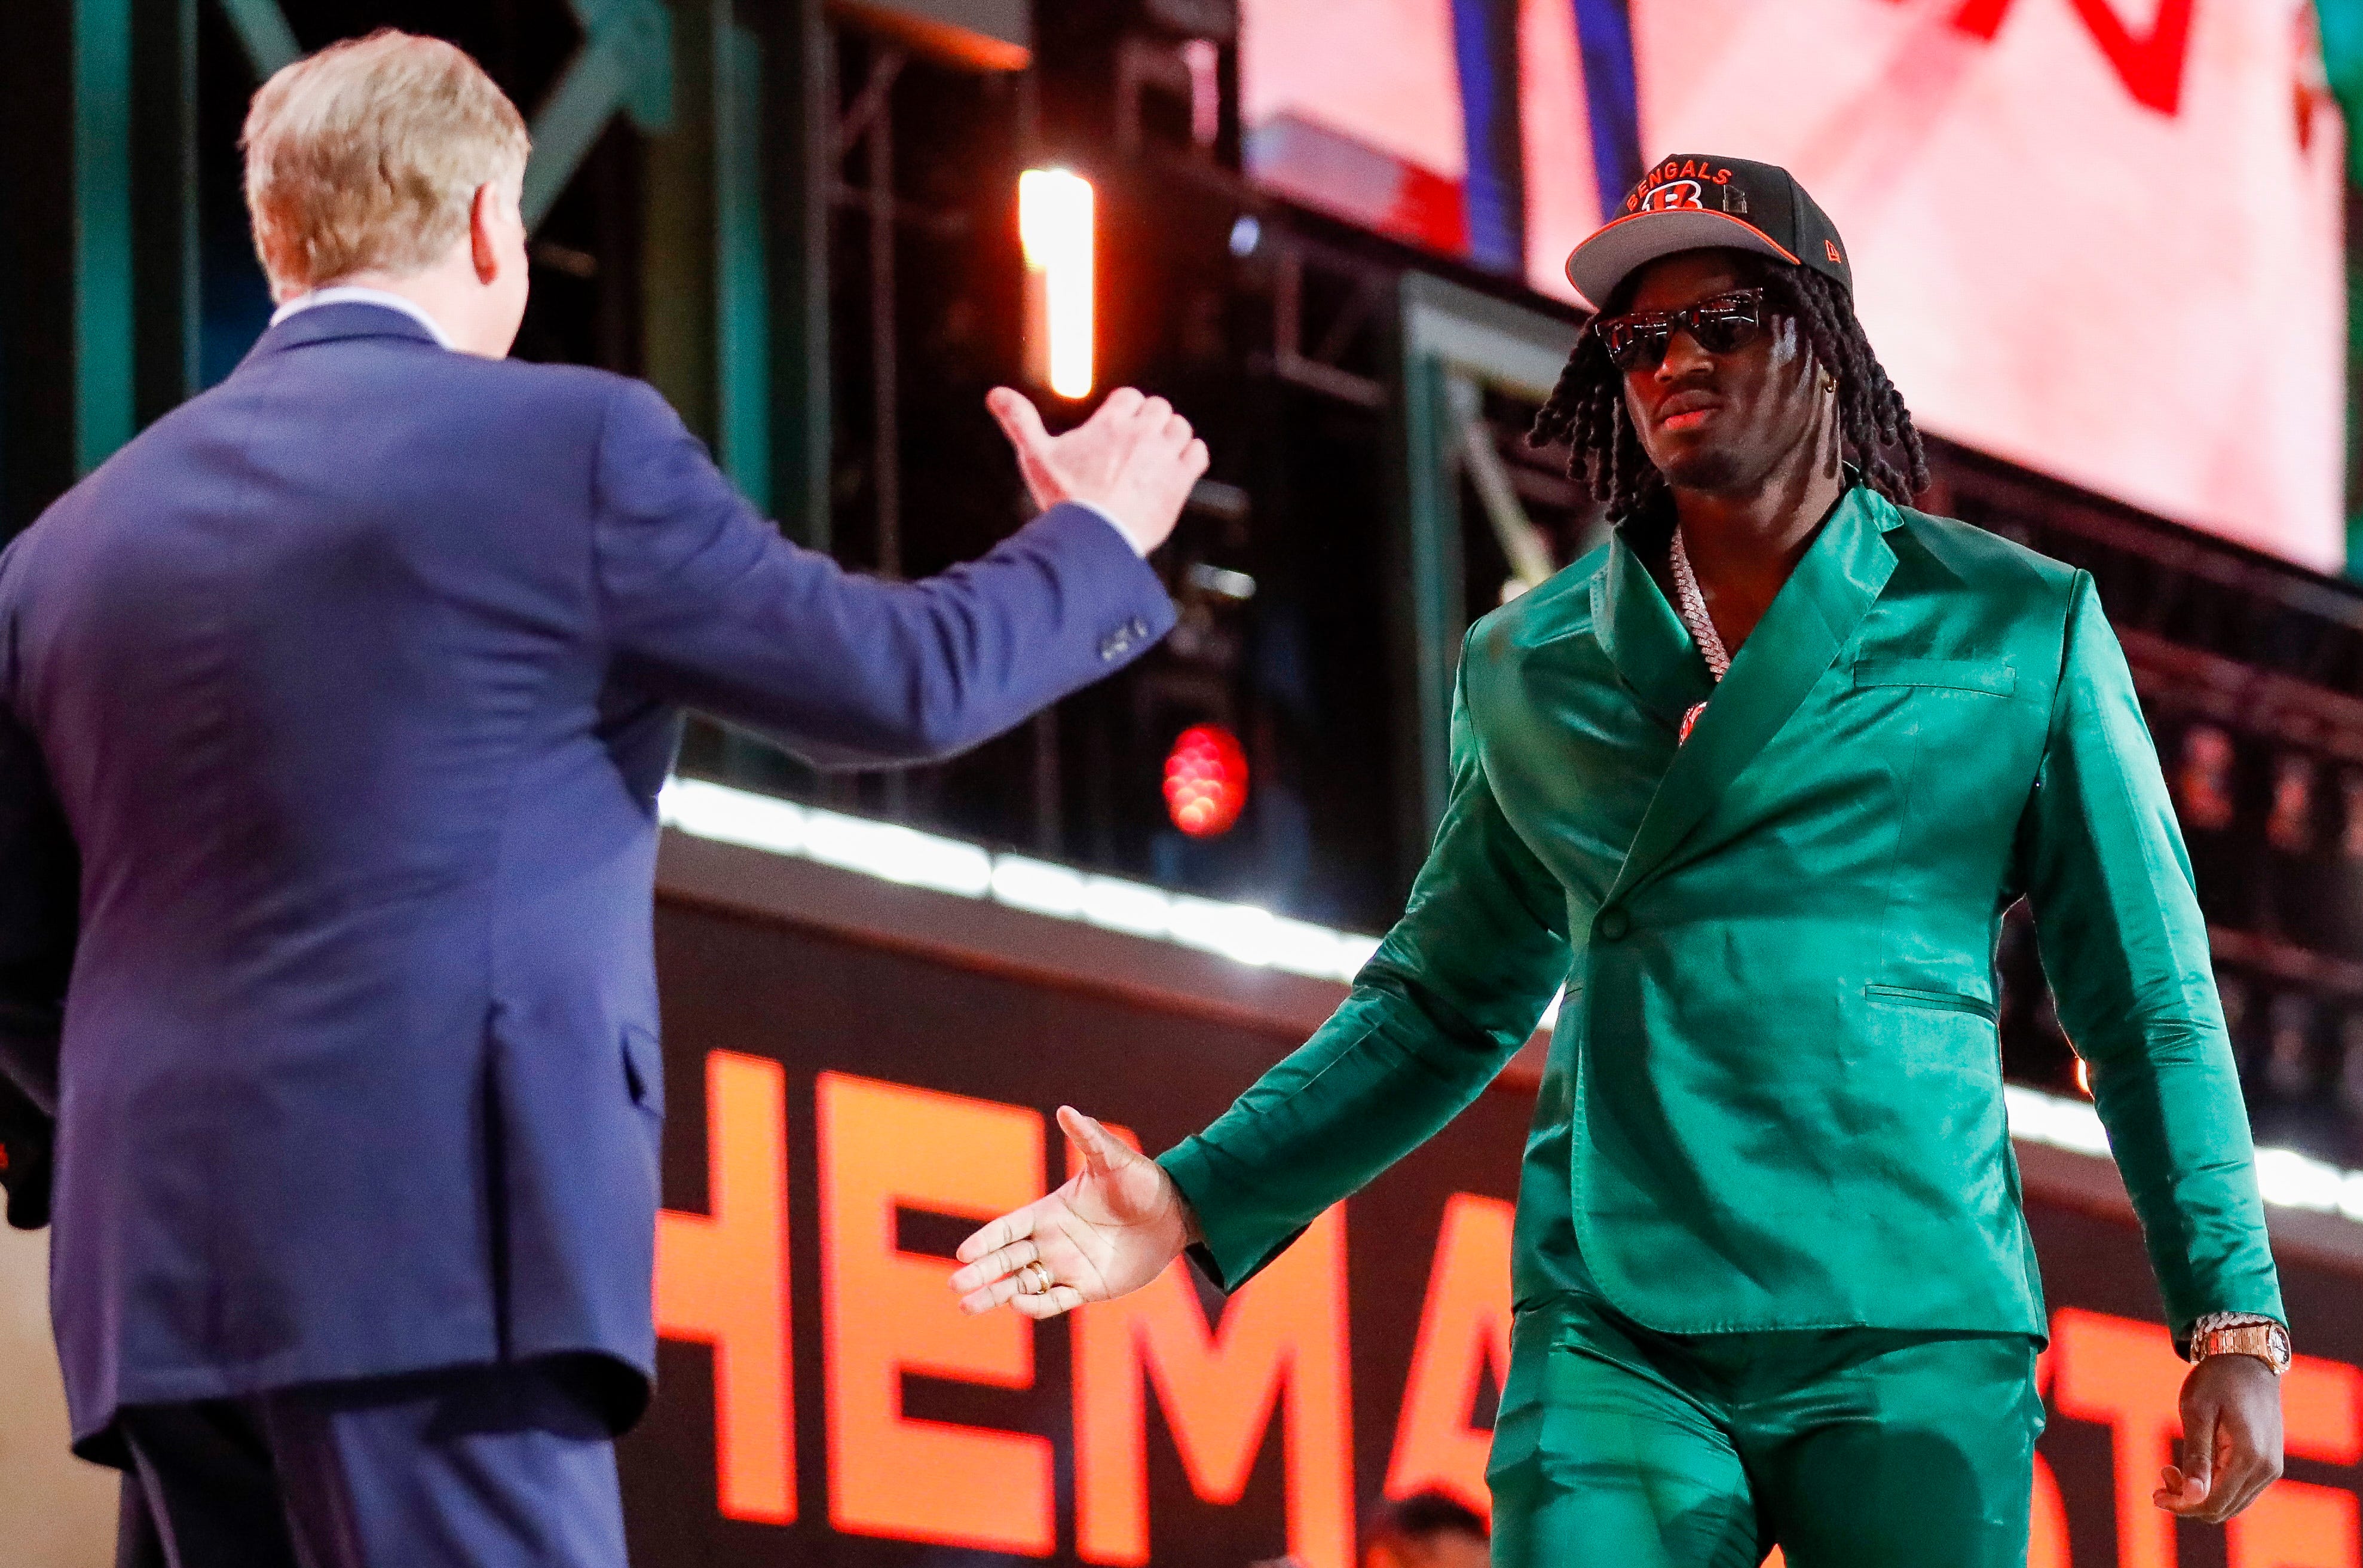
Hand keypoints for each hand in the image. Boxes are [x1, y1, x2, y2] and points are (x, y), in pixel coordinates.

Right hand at [949, 1106, 1194, 1318]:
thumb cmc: (1141, 1181)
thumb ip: (1089, 1138)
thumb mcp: (1114, 1159)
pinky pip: (1055, 1301)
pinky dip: (1036, 1305)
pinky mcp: (1087, 1288)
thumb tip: (1067, 1110)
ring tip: (967, 1307)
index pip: (1009, 1228)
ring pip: (1022, 1284)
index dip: (987, 1240)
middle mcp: (1052, 1241)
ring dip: (995, 1295)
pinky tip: (1019, 1304)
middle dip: (982, 1272)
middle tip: (956, 1285)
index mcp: (1051, 1212)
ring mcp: (1067, 1267)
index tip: (965, 1253)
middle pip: (1007, 1259)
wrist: (1175, 1214)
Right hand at [987, 387, 1208, 554]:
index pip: (1131, 397)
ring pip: (1181, 427)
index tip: (1117, 430)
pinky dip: (1191, 456)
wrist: (1094, 538)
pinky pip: (1198, 452)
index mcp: (1111, 422)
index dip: (1125, 411)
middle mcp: (1142, 433)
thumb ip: (1019, 422)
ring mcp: (1164, 455)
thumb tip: (994, 393)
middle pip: (1159, 408)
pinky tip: (1176, 469)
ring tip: (1155, 458)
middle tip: (1136, 447)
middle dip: (1149, 422)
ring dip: (1171, 437)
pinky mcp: (1180, 481)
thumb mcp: (1036, 457)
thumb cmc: (1064, 499)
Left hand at [2153, 1353, 2282, 1521]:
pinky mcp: (2268, 1464)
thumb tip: (2192, 1498)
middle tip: (2163, 1473)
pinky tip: (2194, 1466)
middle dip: (2188, 1501)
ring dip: (2200, 1495)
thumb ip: (2196, 1457)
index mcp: (2249, 1458)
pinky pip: (2239, 1490)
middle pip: (2223, 1508)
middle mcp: (2266, 1470)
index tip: (2155, 1495)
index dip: (2182, 1506)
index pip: (2213, 1503)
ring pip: (2231, 1503)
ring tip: (2172, 1468)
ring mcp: (2270, 1468)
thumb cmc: (2217, 1381)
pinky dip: (2214, 1487)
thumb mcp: (2197, 1413)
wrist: (2247, 1360)